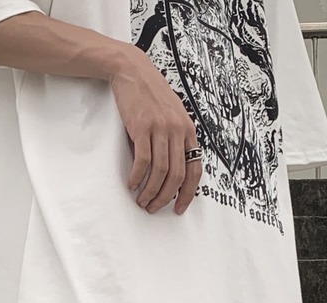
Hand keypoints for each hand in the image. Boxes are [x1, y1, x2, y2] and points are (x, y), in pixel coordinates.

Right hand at [109, 46, 201, 214]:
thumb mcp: (172, 115)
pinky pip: (143, 160)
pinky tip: (131, 184)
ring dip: (150, 191)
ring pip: (160, 172)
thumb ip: (175, 139)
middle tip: (154, 208)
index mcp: (188, 130)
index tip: (178, 208)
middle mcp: (177, 130)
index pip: (194, 169)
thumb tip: (170, 170)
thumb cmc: (151, 94)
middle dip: (166, 197)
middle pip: (177, 175)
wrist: (133, 70)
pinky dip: (137, 177)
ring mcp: (160, 128)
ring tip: (142, 201)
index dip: (187, 193)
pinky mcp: (142, 126)